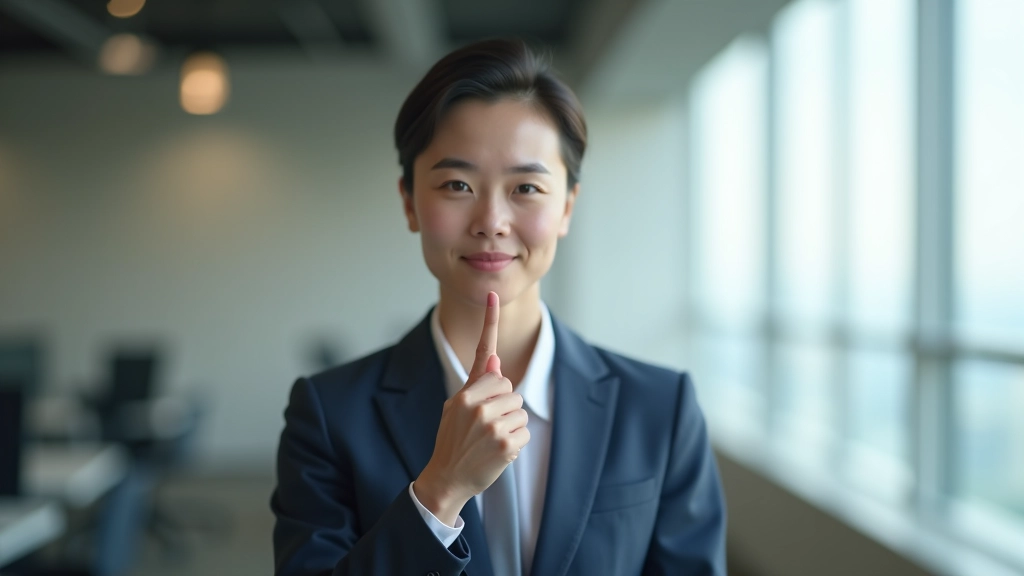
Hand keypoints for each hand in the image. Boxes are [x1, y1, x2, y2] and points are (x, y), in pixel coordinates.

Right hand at [414, 291, 530, 525]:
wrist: (446, 479)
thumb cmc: (451, 441)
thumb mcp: (454, 409)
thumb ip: (476, 386)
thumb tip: (494, 360)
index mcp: (464, 393)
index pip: (483, 354)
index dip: (489, 321)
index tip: (491, 294)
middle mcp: (477, 405)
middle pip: (511, 387)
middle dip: (504, 405)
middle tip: (485, 425)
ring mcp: (492, 424)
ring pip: (520, 409)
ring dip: (511, 424)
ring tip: (490, 439)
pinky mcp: (506, 444)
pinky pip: (525, 430)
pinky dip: (516, 442)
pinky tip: (498, 452)